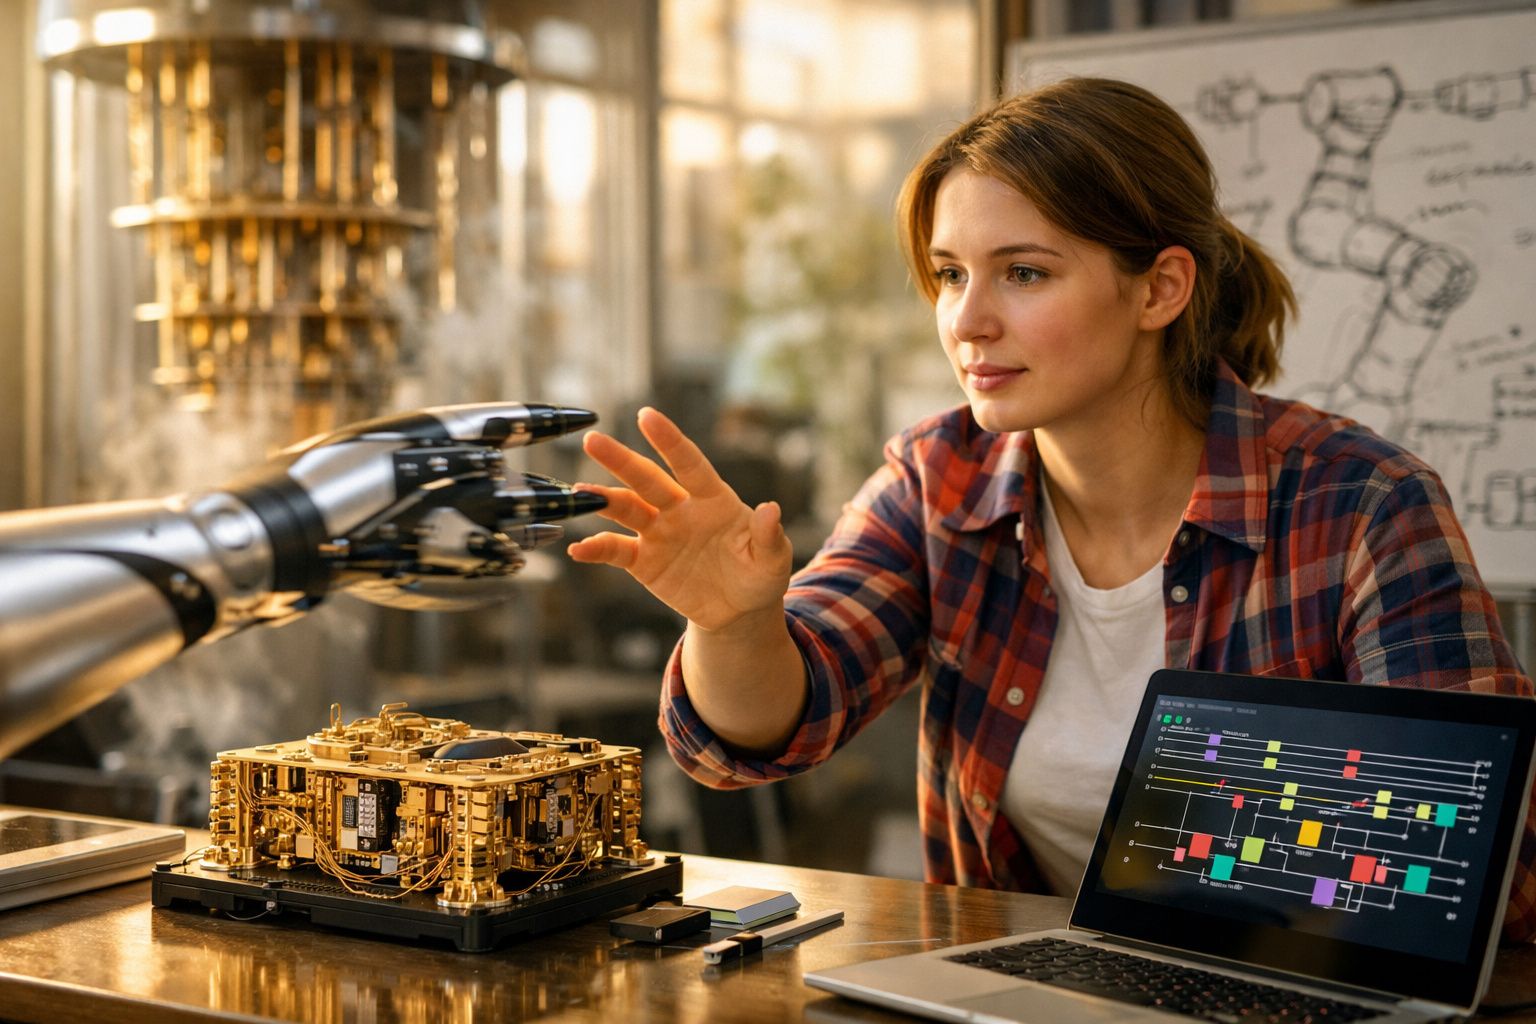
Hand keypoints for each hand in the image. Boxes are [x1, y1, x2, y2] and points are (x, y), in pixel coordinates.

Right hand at [567, 407, 792, 631]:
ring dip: (602, 500)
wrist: (738, 610)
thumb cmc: (759, 575)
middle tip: (593, 440)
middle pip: (647, 480)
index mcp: (713, 499)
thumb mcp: (772, 559)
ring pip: (626, 508)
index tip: (647, 415)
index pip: (689, 464)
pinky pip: (616, 551)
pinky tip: (578, 550)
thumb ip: (768, 535)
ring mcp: (659, 533)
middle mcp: (680, 509)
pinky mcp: (644, 561)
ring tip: (578, 493)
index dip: (669, 440)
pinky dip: (596, 549)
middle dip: (620, 460)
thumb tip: (770, 509)